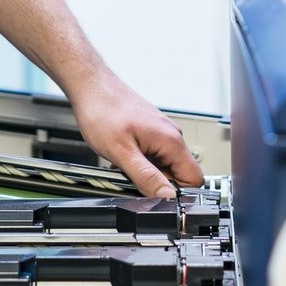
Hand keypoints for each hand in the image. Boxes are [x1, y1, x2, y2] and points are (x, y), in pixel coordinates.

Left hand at [67, 71, 203, 198]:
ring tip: (123, 163)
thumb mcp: (122, 153)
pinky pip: (153, 156)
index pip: (195, 179)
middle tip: (131, 177)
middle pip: (178, 174)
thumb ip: (146, 177)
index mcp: (171, 141)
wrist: (91, 87)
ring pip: (164, 166)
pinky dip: (140, 162)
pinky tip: (123, 156)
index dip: (178, 194)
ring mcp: (161, 133)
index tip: (156, 195)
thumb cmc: (103, 111)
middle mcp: (171, 135)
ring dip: (146, 172)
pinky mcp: (151, 132)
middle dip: (156, 182)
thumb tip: (167, 197)